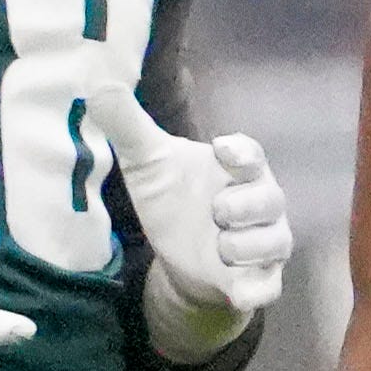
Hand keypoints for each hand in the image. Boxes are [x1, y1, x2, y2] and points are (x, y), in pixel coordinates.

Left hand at [91, 87, 292, 359]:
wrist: (180, 257)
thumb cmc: (173, 199)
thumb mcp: (146, 163)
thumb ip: (128, 125)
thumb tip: (98, 83)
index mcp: (238, 169)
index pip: (252, 154)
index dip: (242, 153)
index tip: (221, 150)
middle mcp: (261, 203)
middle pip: (270, 199)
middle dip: (241, 206)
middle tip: (214, 211)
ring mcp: (264, 243)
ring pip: (273, 243)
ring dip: (242, 246)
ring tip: (218, 247)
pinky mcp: (259, 280)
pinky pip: (268, 287)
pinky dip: (253, 288)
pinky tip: (234, 286)